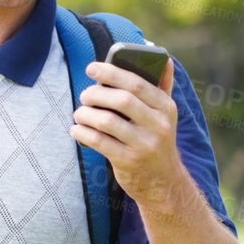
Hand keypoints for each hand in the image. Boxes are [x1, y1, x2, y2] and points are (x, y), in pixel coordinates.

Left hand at [70, 59, 181, 208]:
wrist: (164, 183)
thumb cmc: (158, 141)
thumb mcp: (166, 116)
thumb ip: (163, 87)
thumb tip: (166, 59)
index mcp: (166, 108)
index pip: (137, 83)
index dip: (111, 73)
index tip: (92, 68)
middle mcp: (158, 125)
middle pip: (122, 100)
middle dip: (96, 93)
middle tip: (84, 95)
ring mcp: (144, 145)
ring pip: (107, 121)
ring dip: (86, 114)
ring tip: (79, 113)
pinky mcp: (128, 162)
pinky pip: (98, 142)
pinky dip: (82, 133)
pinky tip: (77, 130)